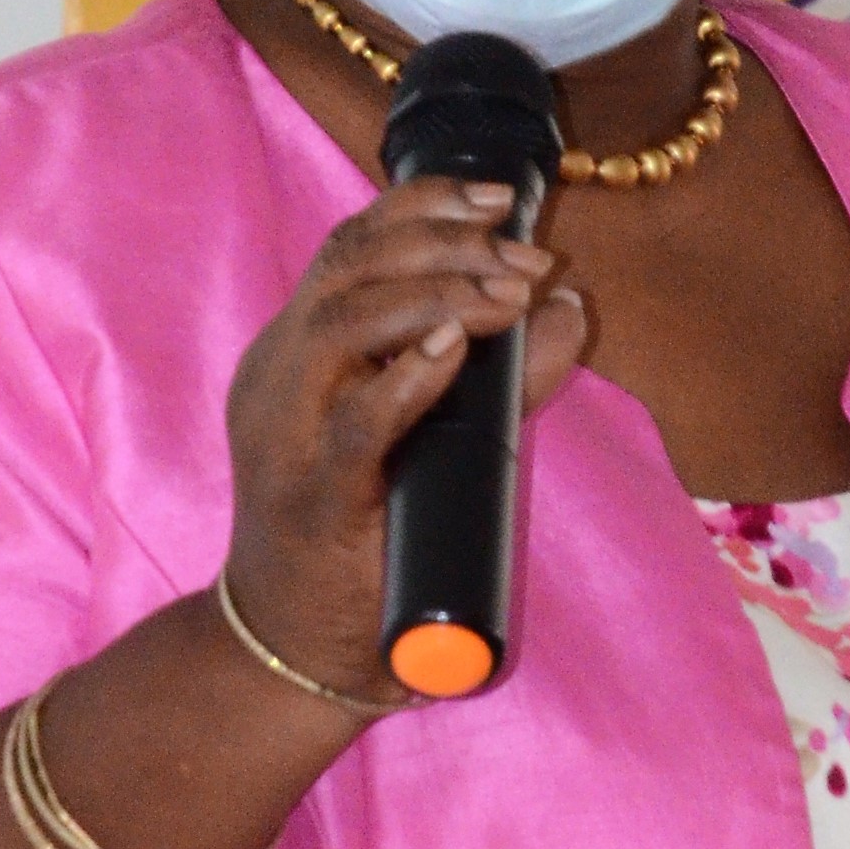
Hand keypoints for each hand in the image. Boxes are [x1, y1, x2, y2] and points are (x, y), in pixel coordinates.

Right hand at [223, 178, 586, 712]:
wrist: (289, 649)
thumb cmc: (360, 539)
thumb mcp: (428, 439)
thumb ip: (498, 376)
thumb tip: (570, 307)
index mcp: (295, 351)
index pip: (349, 245)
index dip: (424, 205)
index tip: (500, 199)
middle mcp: (280, 376)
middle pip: (347, 267)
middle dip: (447, 245)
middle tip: (527, 260)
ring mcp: (287, 434)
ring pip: (343, 324)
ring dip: (438, 296)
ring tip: (508, 297)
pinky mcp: (312, 497)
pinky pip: (355, 423)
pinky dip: (409, 376)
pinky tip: (457, 348)